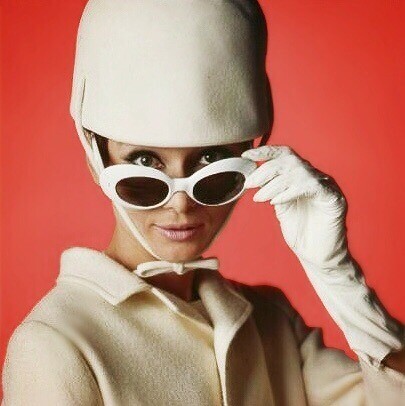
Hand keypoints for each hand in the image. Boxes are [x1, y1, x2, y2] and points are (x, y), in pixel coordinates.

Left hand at [242, 145, 348, 267]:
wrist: (317, 256)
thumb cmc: (300, 232)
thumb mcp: (280, 207)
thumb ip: (271, 190)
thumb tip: (254, 178)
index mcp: (301, 176)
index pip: (284, 155)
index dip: (265, 152)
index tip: (246, 155)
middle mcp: (315, 177)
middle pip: (289, 160)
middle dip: (265, 170)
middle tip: (249, 184)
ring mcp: (326, 186)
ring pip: (297, 171)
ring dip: (273, 184)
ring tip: (260, 198)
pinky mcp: (334, 198)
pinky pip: (310, 186)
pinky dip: (289, 192)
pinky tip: (276, 201)